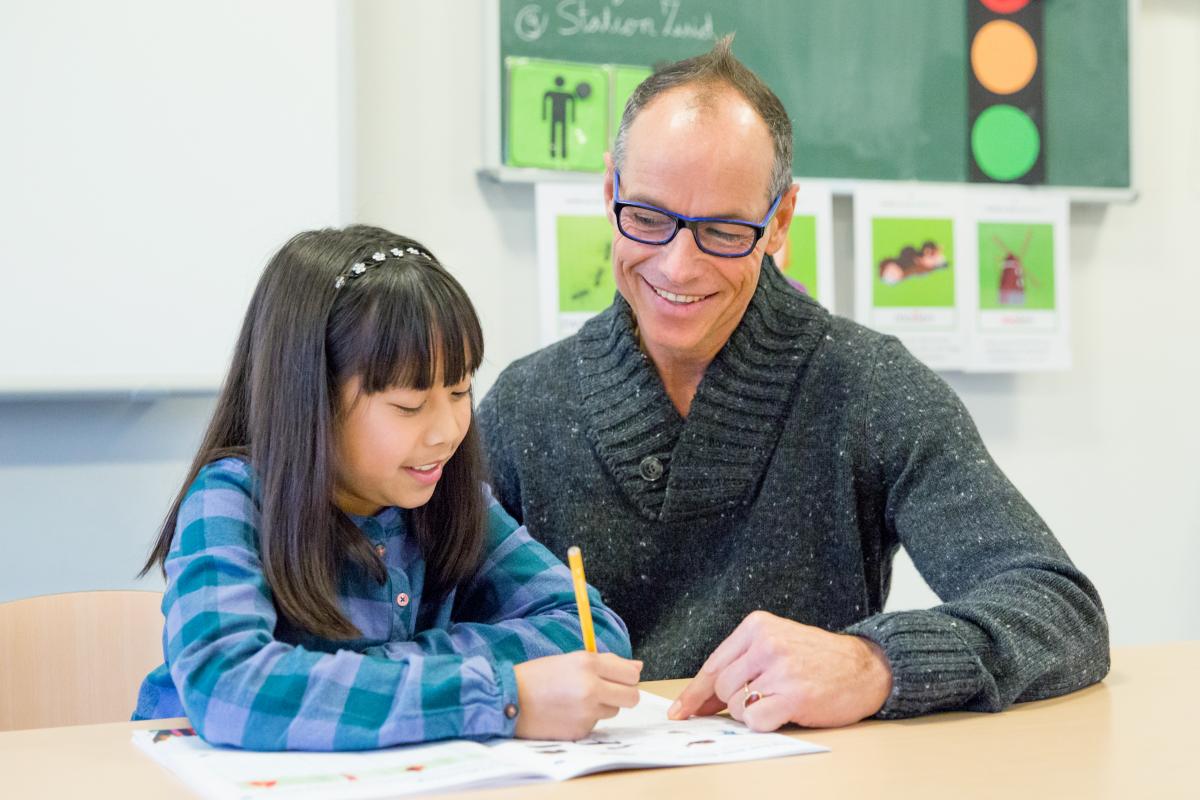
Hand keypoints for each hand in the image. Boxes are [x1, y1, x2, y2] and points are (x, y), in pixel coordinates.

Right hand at [512, 651, 642, 739]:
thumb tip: (638, 667)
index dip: (627, 677)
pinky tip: (567, 713)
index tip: (618, 679)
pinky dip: (587, 719)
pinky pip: (596, 724)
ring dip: (603, 706)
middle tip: (607, 692)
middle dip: (624, 694)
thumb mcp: (571, 660)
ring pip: (614, 711)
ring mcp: (586, 711)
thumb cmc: (538, 677)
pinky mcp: (580, 730)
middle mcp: (591, 687)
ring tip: (577, 700)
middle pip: (632, 697)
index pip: (631, 674)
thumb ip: (606, 663)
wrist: (509, 700)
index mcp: (588, 663)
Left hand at [667, 611, 891, 730]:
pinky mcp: (794, 695)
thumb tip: (701, 700)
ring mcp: (780, 668)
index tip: (680, 710)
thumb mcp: (777, 644)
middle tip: (757, 701)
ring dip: (751, 712)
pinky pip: (755, 719)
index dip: (694, 692)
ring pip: (736, 704)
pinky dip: (763, 723)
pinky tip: (783, 712)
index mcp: (757, 626)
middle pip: (722, 686)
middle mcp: (766, 643)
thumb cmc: (818, 659)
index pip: (713, 664)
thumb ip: (741, 664)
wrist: (866, 667)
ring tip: (779, 700)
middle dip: (731, 702)